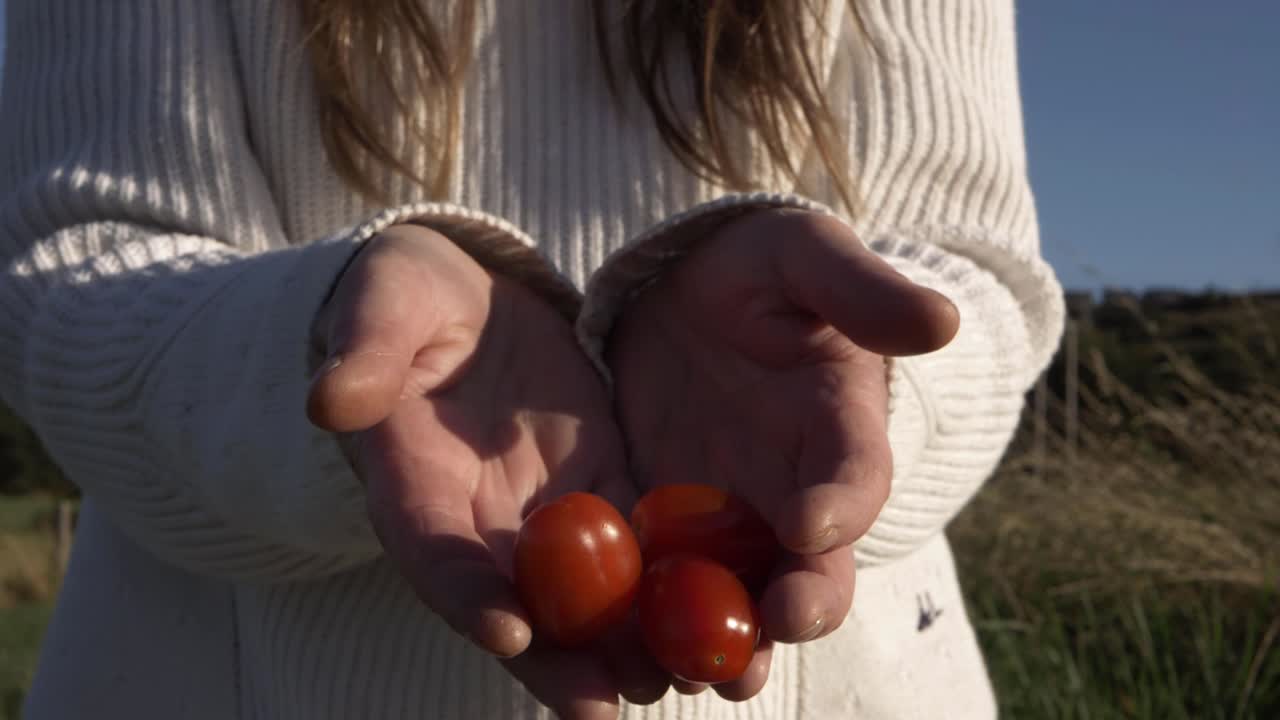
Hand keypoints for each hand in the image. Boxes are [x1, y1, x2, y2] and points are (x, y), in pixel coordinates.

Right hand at [306, 224, 662, 718]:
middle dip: (559, 659)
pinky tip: (722, 607)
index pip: (434, 556)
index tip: (508, 631)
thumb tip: (329, 399)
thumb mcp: (381, 309)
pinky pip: (639, 541)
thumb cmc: (405, 301)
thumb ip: (364, 353)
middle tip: (603, 707)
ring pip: (586, 594)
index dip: (466, 597)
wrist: (462, 300)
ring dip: (625, 641)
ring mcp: (545, 513)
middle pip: (517, 607)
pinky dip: (671, 579)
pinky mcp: (602, 486)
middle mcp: (480, 525)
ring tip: (678, 679)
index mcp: (414, 489)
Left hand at [606, 209, 959, 699]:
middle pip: (812, 566)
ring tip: (703, 672)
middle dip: (798, 605)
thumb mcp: (802, 255)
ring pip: (743, 595)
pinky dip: (653, 618)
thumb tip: (942, 321)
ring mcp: (731, 518)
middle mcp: (795, 491)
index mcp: (840, 429)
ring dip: (729, 639)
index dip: (841, 505)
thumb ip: (859, 288)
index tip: (809, 523)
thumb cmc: (755, 266)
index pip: (855, 477)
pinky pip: (665, 582)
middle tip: (769, 631)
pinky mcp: (668, 526)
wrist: (678, 289)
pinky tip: (625, 644)